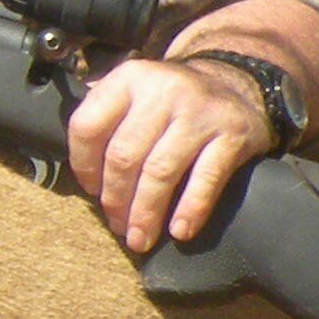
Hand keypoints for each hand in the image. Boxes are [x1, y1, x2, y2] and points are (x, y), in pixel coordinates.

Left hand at [67, 55, 269, 252]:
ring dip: (146, 213)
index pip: (88, 126)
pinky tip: (179, 230)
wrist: (237, 82)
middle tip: (118, 225)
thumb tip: (82, 172)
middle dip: (116, 199)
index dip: (84, 166)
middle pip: (125, 156)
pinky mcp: (232, 133)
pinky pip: (206, 179)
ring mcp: (199, 111)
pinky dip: (190, 209)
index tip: (92, 191)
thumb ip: (104, 117)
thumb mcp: (135, 91)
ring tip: (141, 238)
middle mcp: (162, 90)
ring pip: (161, 171)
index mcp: (129, 79)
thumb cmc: (173, 100)